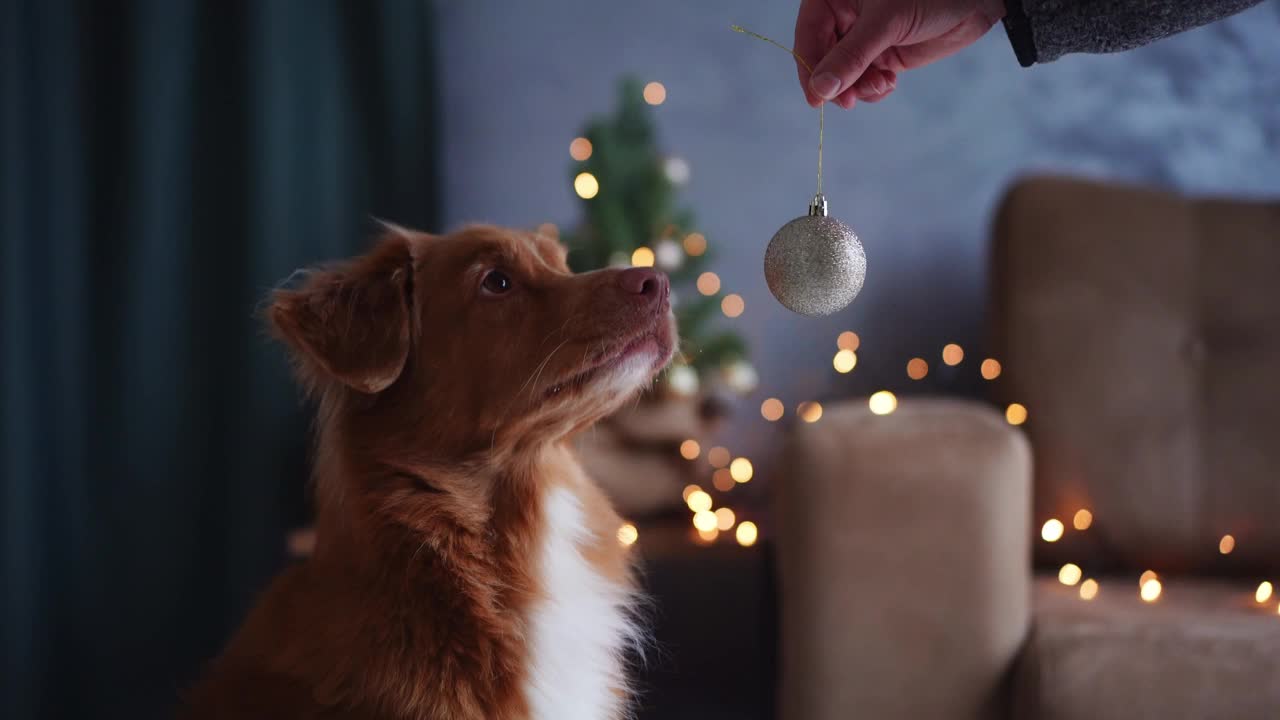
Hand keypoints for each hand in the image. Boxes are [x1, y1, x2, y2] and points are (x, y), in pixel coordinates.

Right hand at [794, 0, 1005, 107]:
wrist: (976, 0)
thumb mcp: (886, 22)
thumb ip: (851, 57)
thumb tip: (820, 89)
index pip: (808, 35)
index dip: (809, 68)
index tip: (815, 98)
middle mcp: (846, 16)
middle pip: (824, 59)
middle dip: (838, 82)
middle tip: (849, 102)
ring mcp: (864, 37)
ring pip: (845, 74)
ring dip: (857, 88)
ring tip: (881, 86)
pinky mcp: (883, 55)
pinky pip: (865, 80)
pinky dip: (872, 89)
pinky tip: (888, 84)